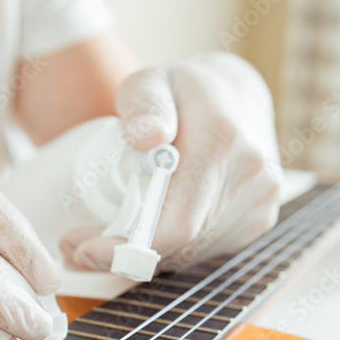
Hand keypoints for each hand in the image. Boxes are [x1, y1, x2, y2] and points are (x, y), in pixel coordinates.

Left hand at [60, 52, 282, 271]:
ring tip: (104, 240)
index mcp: (223, 142)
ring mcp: (261, 202)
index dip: (128, 248)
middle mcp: (251, 177)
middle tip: (78, 249)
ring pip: (190, 254)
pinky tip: (146, 233)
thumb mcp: (150, 83)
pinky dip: (169, 250)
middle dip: (122, 256)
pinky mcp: (260, 219)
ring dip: (143, 257)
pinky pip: (205, 251)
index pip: (176, 222)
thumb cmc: (182, 90)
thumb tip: (146, 139)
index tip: (84, 251)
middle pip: (179, 245)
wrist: (237, 96)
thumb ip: (144, 104)